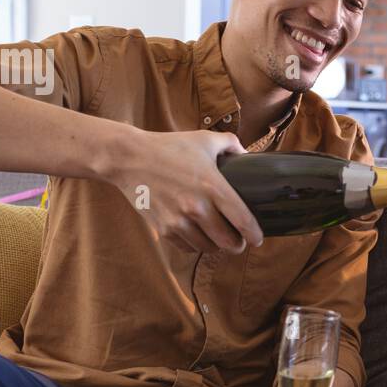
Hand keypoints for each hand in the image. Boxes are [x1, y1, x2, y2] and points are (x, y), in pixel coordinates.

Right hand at [105, 128, 263, 253]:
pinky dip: (195, 244)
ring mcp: (179, 221)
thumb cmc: (168, 147)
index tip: (257, 238)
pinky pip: (187, 247)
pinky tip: (198, 235)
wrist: (128, 158)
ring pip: (208, 248)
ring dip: (216, 246)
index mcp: (213, 187)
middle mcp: (197, 207)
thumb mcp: (204, 139)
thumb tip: (247, 155)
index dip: (254, 234)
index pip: (243, 220)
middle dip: (237, 244)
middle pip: (228, 242)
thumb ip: (231, 144)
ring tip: (218, 237)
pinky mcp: (164, 228)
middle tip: (239, 241)